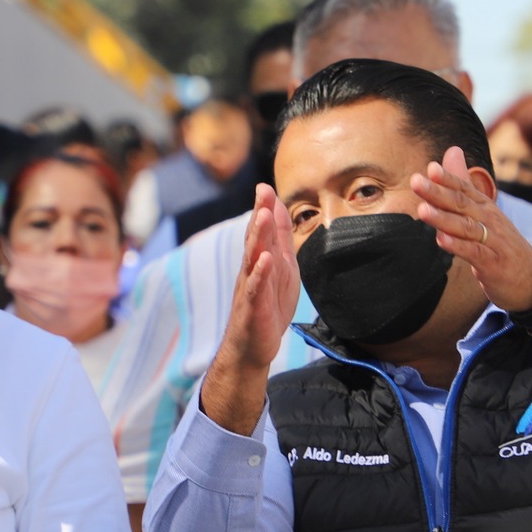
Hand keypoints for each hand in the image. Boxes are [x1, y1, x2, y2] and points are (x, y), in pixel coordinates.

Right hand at [224, 183, 299, 372]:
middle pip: (256, 238)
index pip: (262, 230)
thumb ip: (280, 238)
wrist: (252, 346)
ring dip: (258, 237)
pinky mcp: (253, 307)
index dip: (264, 208)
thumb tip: (279, 208)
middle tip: (262, 191)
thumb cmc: (267, 305)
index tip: (265, 186)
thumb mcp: (281, 267)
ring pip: (254, 258)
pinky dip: (261, 274)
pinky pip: (257, 288)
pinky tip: (266, 260)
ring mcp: (251, 287)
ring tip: (263, 216)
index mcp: (261, 259)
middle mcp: (252, 269)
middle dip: (260, 214)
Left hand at [410, 147, 531, 313]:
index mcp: (486, 208)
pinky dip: (457, 246)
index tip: (429, 168)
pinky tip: (441, 240)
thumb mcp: (484, 214)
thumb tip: (452, 150)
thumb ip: (464, 186)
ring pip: (466, 227)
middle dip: (438, 193)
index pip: (465, 189)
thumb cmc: (502, 245)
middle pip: (462, 204)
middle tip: (416, 182)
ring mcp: (493, 242)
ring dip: (443, 218)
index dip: (448, 179)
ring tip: (422, 210)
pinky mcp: (493, 263)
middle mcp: (490, 220)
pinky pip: (473, 252)